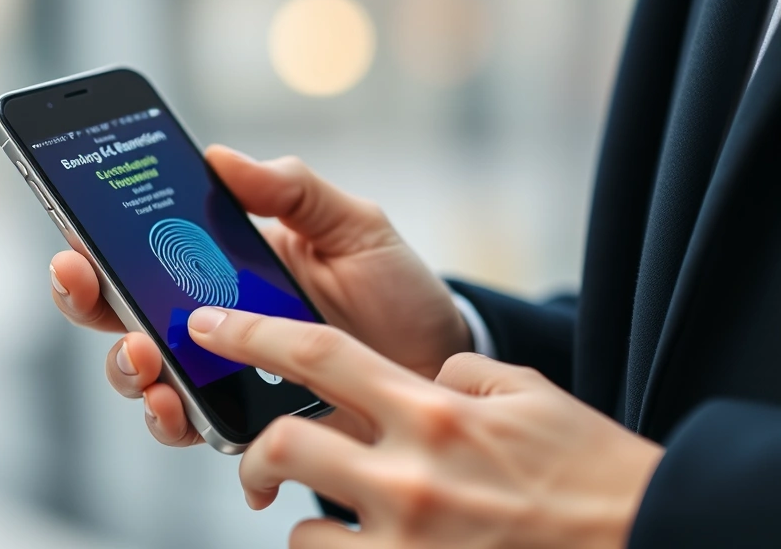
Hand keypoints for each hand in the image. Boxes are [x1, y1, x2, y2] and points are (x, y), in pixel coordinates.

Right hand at [48, 145, 471, 444]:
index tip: (75, 240)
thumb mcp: (350, 224)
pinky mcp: (255, 427)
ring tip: (154, 367)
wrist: (441, 359)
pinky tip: (208, 434)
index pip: (140, 256)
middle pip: (124, 321)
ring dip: (135, 377)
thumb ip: (291, 189)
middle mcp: (213, 324)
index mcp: (223, 268)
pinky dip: (199, 441)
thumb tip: (219, 156)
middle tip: (102, 300)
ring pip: (151, 384)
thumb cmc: (393, 286)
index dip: (95, 249)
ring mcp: (229, 378)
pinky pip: (207, 438)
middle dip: (95, 310)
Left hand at [185, 307, 663, 548]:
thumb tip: (416, 378)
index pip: (316, 355)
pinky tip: (363, 548)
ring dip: (306, 519)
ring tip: (334, 518)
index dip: (249, 333)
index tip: (204, 325)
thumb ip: (457, 375)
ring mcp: (408, 539)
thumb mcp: (523, 394)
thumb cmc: (588, 467)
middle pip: (284, 447)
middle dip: (257, 454)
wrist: (648, 538)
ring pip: (301, 530)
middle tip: (261, 460)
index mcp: (433, 408)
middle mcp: (410, 473)